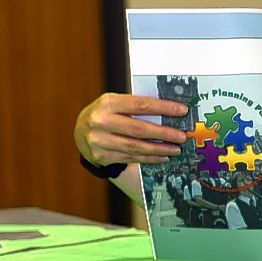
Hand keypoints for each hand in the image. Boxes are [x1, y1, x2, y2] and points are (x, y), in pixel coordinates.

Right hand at [74, 93, 188, 165]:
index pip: (140, 104)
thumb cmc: (105, 114)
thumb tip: (169, 113)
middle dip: (164, 133)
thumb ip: (136, 107)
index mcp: (107, 102)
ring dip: (159, 149)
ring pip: (135, 146)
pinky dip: (149, 158)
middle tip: (181, 136)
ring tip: (176, 149)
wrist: (79, 131)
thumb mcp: (115, 103)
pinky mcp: (101, 155)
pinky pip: (130, 158)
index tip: (182, 111)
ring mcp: (99, 140)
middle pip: (139, 128)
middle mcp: (100, 121)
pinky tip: (162, 157)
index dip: (163, 108)